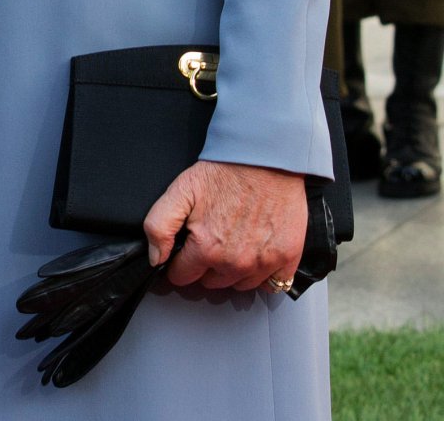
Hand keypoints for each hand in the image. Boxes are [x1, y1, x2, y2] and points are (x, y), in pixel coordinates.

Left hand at [143, 161, 305, 291]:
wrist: (266, 158)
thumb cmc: (225, 172)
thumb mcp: (180, 190)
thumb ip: (159, 226)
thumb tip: (156, 258)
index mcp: (207, 249)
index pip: (182, 276)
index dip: (180, 263)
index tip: (185, 251)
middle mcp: (236, 263)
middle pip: (211, 283)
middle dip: (206, 266)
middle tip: (211, 238)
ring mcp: (263, 264)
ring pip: (240, 285)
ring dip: (234, 271)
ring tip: (234, 241)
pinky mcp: (287, 259)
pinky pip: (272, 285)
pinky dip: (263, 275)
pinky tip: (257, 252)